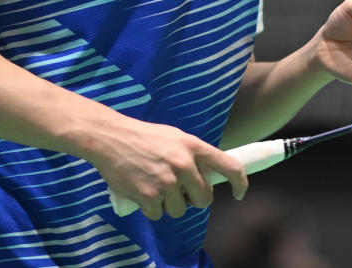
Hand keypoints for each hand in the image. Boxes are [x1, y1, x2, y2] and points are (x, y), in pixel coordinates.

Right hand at [93, 116, 247, 220]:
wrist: (111, 138)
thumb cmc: (144, 137)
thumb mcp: (176, 137)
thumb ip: (193, 155)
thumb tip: (207, 175)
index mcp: (194, 147)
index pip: (230, 166)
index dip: (240, 183)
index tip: (240, 193)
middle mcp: (184, 165)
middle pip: (205, 198)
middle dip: (195, 199)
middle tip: (181, 192)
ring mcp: (167, 182)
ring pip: (180, 210)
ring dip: (170, 205)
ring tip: (156, 187)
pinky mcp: (148, 196)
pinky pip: (158, 214)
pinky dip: (151, 209)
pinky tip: (143, 192)